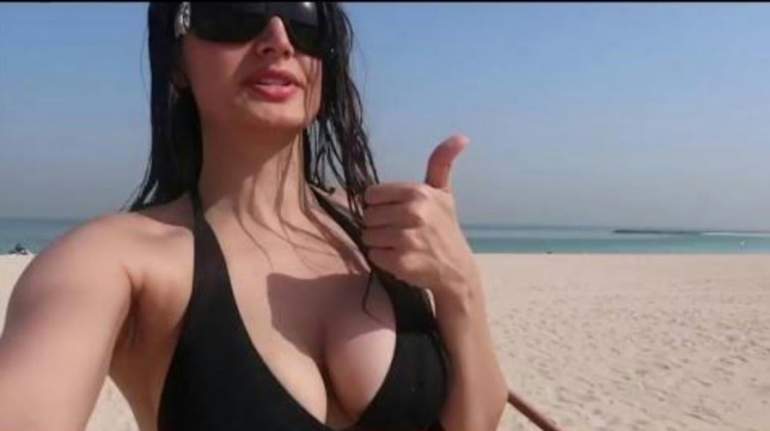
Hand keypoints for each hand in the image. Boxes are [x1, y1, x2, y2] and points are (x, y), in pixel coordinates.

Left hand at [362, 134, 480, 299]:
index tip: (397, 213)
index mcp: (418, 192)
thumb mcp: (444, 193)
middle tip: (401, 231)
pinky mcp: (401, 261)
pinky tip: (401, 258)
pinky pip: (373, 255)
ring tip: (401, 245)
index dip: (381, 205)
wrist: (457, 269)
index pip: (372, 195)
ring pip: (368, 236)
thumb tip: (461, 136)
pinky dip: (383, 259)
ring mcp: (407, 238)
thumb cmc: (445, 228)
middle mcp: (413, 213)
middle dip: (380, 225)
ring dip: (380, 242)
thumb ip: (442, 163)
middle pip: (368, 216)